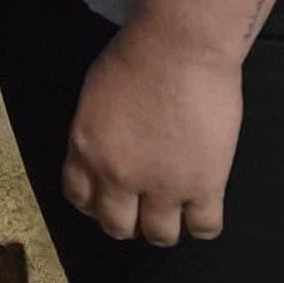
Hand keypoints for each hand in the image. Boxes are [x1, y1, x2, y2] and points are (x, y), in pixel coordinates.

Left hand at [61, 20, 245, 243]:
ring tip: (174, 211)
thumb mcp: (94, 95)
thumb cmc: (136, 55)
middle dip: (127, 222)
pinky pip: (205, 227)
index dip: (94, 203)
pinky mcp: (205, 185)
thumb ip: (96, 131)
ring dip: (163, 228)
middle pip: (116, 226)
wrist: (179, 47)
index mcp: (86, 149)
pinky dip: (203, 225)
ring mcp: (162, 185)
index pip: (79, 197)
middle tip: (141, 208)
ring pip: (160, 236)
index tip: (108, 198)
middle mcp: (118, 176)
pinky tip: (203, 208)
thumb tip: (108, 149)